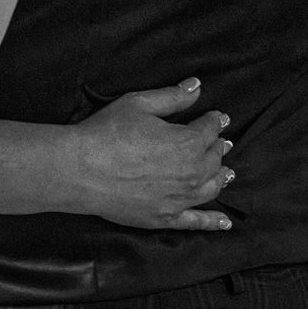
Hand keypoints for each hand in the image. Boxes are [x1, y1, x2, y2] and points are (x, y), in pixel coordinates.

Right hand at [65, 78, 235, 231]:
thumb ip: (172, 96)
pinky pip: (197, 221)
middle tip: (220, 140)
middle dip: (219, 146)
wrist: (81, 169)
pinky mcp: (166, 217)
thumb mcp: (138, 104)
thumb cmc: (106, 133)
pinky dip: (213, 222)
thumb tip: (196, 86)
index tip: (217, 117)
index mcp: (188, 142)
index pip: (209, 129)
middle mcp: (192, 172)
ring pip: (212, 187)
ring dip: (221, 176)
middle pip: (214, 158)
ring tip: (226, 171)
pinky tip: (224, 222)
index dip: (214, 120)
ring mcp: (181, 198)